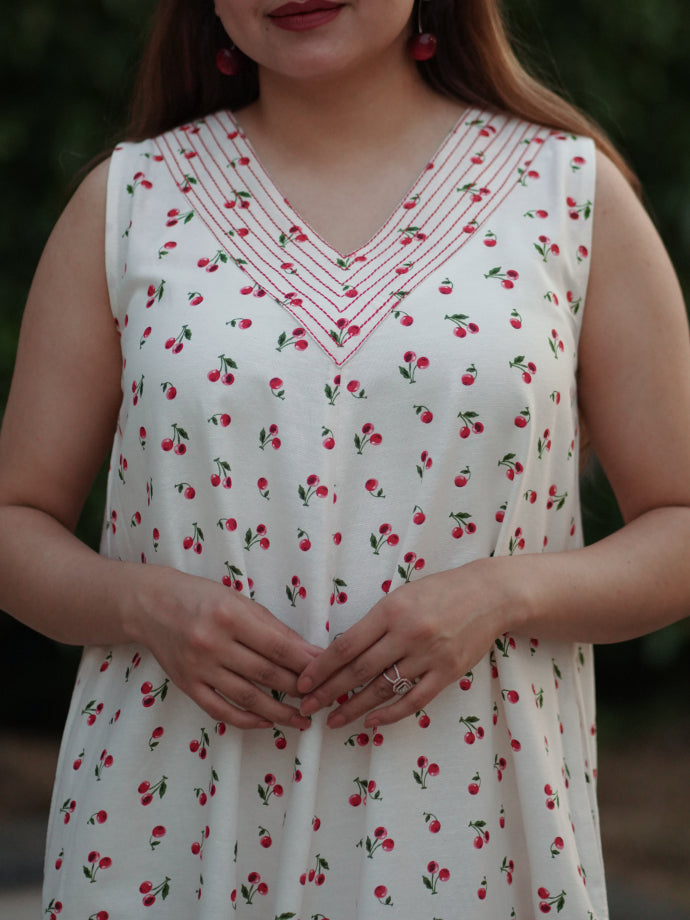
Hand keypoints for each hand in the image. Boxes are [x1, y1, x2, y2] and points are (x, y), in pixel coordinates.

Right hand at [126, 563, 320, 730]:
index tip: (327, 673)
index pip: (277, 646)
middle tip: (321, 698)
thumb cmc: (201, 597)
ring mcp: (198, 667)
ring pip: (247, 697)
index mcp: (230, 615)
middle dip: (298, 689)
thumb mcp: (239, 601)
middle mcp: (213, 643)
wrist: (151, 605)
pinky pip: (221, 710)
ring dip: (279, 712)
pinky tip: (267, 722)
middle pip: (266, 673)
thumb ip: (272, 628)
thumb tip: (308, 653)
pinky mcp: (187, 685)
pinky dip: (246, 720)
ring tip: (301, 719)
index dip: (305, 663)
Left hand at [296, 559, 511, 728]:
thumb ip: (376, 622)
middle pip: (359, 670)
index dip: (322, 667)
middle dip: (329, 691)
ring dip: (354, 707)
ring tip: (334, 720)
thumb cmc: (440, 591)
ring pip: (383, 689)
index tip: (303, 681)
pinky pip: (414, 700)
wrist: (489, 595)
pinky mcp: (448, 673)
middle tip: (308, 706)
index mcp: (391, 610)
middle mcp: (408, 634)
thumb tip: (344, 652)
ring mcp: (429, 656)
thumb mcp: (402, 595)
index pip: (347, 645)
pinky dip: (390, 713)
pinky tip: (371, 722)